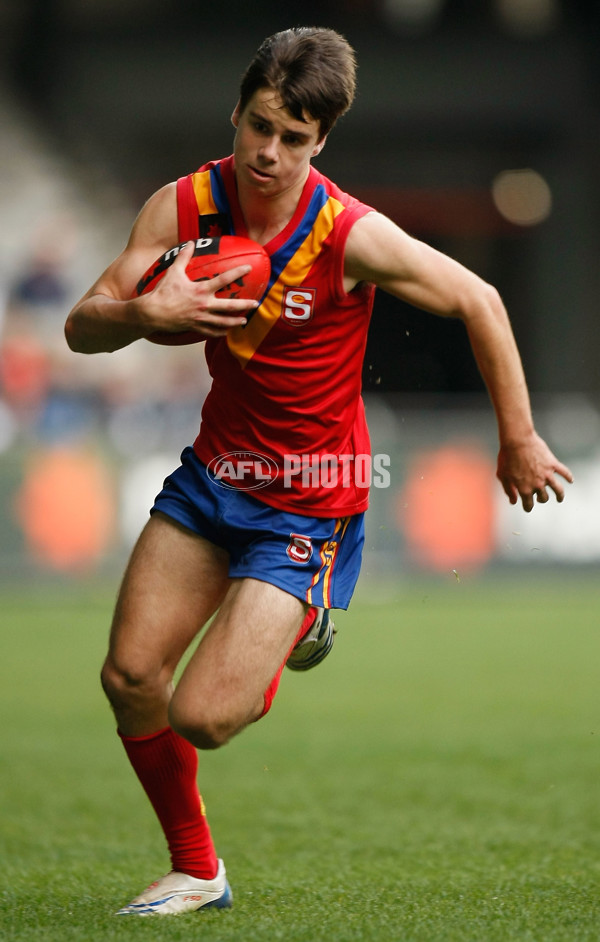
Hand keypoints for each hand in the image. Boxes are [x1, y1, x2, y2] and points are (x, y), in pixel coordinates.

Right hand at [141, 241, 258, 338]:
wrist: (153, 313)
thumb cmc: (163, 292)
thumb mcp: (173, 272)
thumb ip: (183, 257)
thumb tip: (190, 243)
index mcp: (201, 290)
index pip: (224, 279)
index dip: (237, 272)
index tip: (248, 268)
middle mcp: (204, 305)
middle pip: (229, 306)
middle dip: (244, 305)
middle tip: (256, 304)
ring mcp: (201, 318)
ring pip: (223, 322)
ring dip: (235, 322)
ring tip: (244, 321)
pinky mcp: (195, 327)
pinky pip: (211, 332)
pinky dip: (220, 332)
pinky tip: (226, 332)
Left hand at [496, 432, 573, 512]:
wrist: (517, 440)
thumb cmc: (507, 457)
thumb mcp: (503, 475)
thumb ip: (508, 490)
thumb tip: (513, 502)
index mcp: (524, 489)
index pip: (528, 505)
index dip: (527, 507)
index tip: (528, 506)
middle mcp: (537, 484)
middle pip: (543, 498)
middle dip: (541, 499)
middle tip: (540, 497)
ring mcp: (547, 474)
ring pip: (558, 490)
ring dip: (560, 496)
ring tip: (559, 498)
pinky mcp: (553, 464)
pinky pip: (565, 472)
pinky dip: (569, 477)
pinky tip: (571, 480)